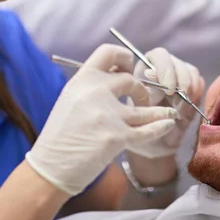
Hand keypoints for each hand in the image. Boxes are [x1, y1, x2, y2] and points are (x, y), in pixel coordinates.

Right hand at [25, 45, 178, 195]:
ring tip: (169, 112)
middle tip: (141, 99)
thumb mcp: (71, 99)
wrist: (50, 167)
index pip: (109, 53)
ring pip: (144, 108)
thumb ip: (92, 86)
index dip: (125, 57)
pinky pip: (147, 130)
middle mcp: (95, 93)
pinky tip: (168, 124)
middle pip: (130, 80)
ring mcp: (107, 115)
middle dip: (141, 89)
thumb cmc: (61, 135)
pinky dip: (161, 127)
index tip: (130, 67)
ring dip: (160, 110)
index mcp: (81, 80)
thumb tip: (119, 75)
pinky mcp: (116, 137)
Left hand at [126, 48, 204, 158]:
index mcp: (144, 69)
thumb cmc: (141, 127)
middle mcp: (161, 68)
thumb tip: (149, 73)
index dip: (166, 69)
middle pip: (177, 62)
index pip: (158, 55)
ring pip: (190, 71)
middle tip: (178, 102)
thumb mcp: (138, 111)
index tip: (169, 90)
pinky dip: (197, 94)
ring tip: (180, 110)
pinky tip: (188, 108)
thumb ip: (145, 92)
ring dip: (189, 90)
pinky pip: (199, 82)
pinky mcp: (192, 86)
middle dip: (180, 81)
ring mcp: (178, 75)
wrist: (155, 145)